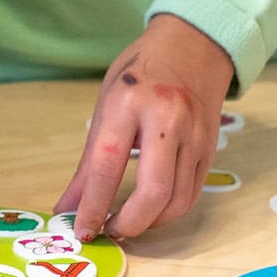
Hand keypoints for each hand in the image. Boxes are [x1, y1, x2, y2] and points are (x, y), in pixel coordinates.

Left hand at [55, 14, 234, 239]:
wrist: (193, 45)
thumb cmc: (139, 76)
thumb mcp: (104, 109)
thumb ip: (87, 164)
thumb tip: (66, 208)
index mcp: (128, 105)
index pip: (107, 166)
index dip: (93, 205)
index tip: (81, 230)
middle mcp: (166, 119)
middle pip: (153, 190)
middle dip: (129, 223)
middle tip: (109, 230)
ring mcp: (194, 135)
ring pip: (177, 199)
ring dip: (149, 222)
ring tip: (127, 222)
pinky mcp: (210, 147)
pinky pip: (191, 194)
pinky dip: (168, 212)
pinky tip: (149, 211)